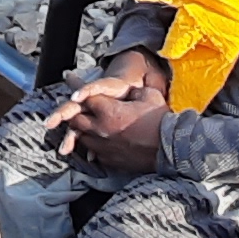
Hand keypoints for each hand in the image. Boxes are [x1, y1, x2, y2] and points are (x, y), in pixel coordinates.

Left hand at [50, 82, 167, 171]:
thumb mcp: (150, 95)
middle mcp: (100, 129)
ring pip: (81, 136)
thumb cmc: (161, 120)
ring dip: (80, 128)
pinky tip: (97, 140)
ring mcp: (103, 147)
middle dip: (70, 110)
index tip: (68, 77)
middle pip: (75, 119)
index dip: (74, 84)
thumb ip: (135, 91)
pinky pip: (94, 151)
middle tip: (69, 103)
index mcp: (108, 111)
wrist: (170, 148)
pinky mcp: (109, 160)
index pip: (83, 95)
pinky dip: (93, 144)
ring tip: (81, 122)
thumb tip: (130, 92)